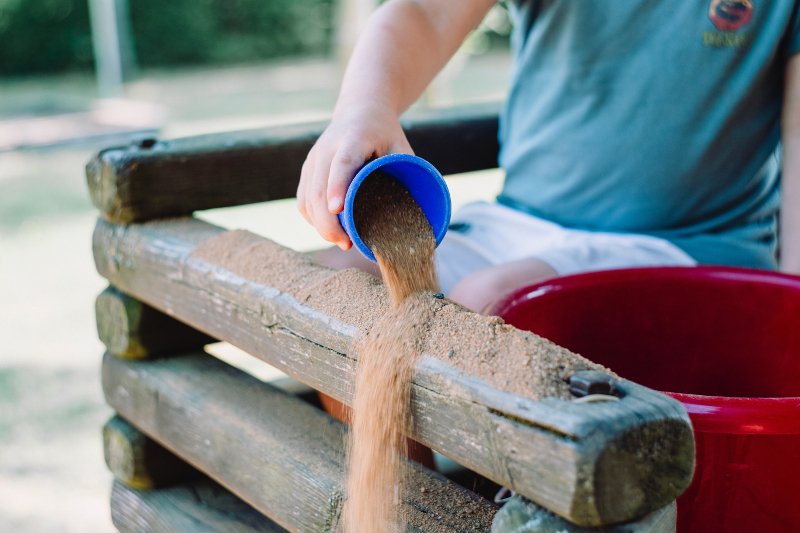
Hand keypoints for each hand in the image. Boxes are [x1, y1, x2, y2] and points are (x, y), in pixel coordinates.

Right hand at [297, 104, 412, 249]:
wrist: (359, 111)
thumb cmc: (384, 133)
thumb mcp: (401, 146)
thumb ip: (407, 172)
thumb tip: (418, 212)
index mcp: (352, 140)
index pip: (341, 164)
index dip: (337, 187)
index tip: (337, 209)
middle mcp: (326, 149)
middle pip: (319, 189)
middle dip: (328, 221)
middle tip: (345, 243)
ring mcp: (313, 160)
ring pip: (308, 198)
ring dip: (320, 225)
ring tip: (341, 241)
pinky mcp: (307, 170)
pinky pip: (304, 200)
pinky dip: (313, 218)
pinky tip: (327, 230)